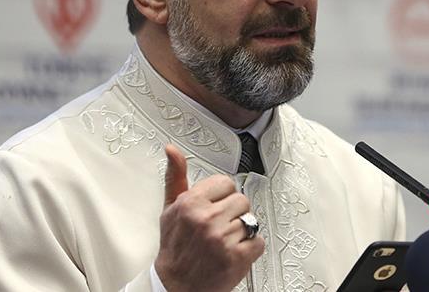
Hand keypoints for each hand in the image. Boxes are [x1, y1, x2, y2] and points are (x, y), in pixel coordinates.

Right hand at [155, 144, 264, 291]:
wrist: (174, 287)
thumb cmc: (174, 248)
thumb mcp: (169, 209)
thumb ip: (175, 177)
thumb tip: (172, 150)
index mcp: (191, 203)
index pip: (225, 183)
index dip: (221, 196)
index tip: (214, 207)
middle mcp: (207, 219)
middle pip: (241, 200)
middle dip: (232, 213)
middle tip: (218, 227)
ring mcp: (223, 238)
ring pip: (250, 220)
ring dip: (241, 231)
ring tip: (223, 241)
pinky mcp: (237, 257)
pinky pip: (259, 241)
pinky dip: (250, 248)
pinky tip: (233, 252)